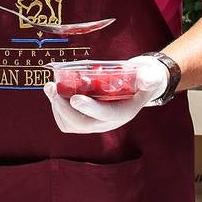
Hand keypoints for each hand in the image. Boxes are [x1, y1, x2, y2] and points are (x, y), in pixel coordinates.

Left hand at [42, 55, 168, 133]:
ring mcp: (94, 123)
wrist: (137, 87)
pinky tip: (56, 92)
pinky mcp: (84, 119)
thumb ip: (149, 78)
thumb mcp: (151, 77)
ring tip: (51, 87)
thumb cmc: (143, 81)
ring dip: (57, 107)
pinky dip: (57, 107)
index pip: (105, 115)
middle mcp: (107, 122)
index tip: (75, 99)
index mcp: (123, 113)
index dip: (90, 108)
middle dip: (63, 107)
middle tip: (51, 87)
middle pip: (81, 123)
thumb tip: (146, 78)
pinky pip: (65, 121)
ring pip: (69, 124)